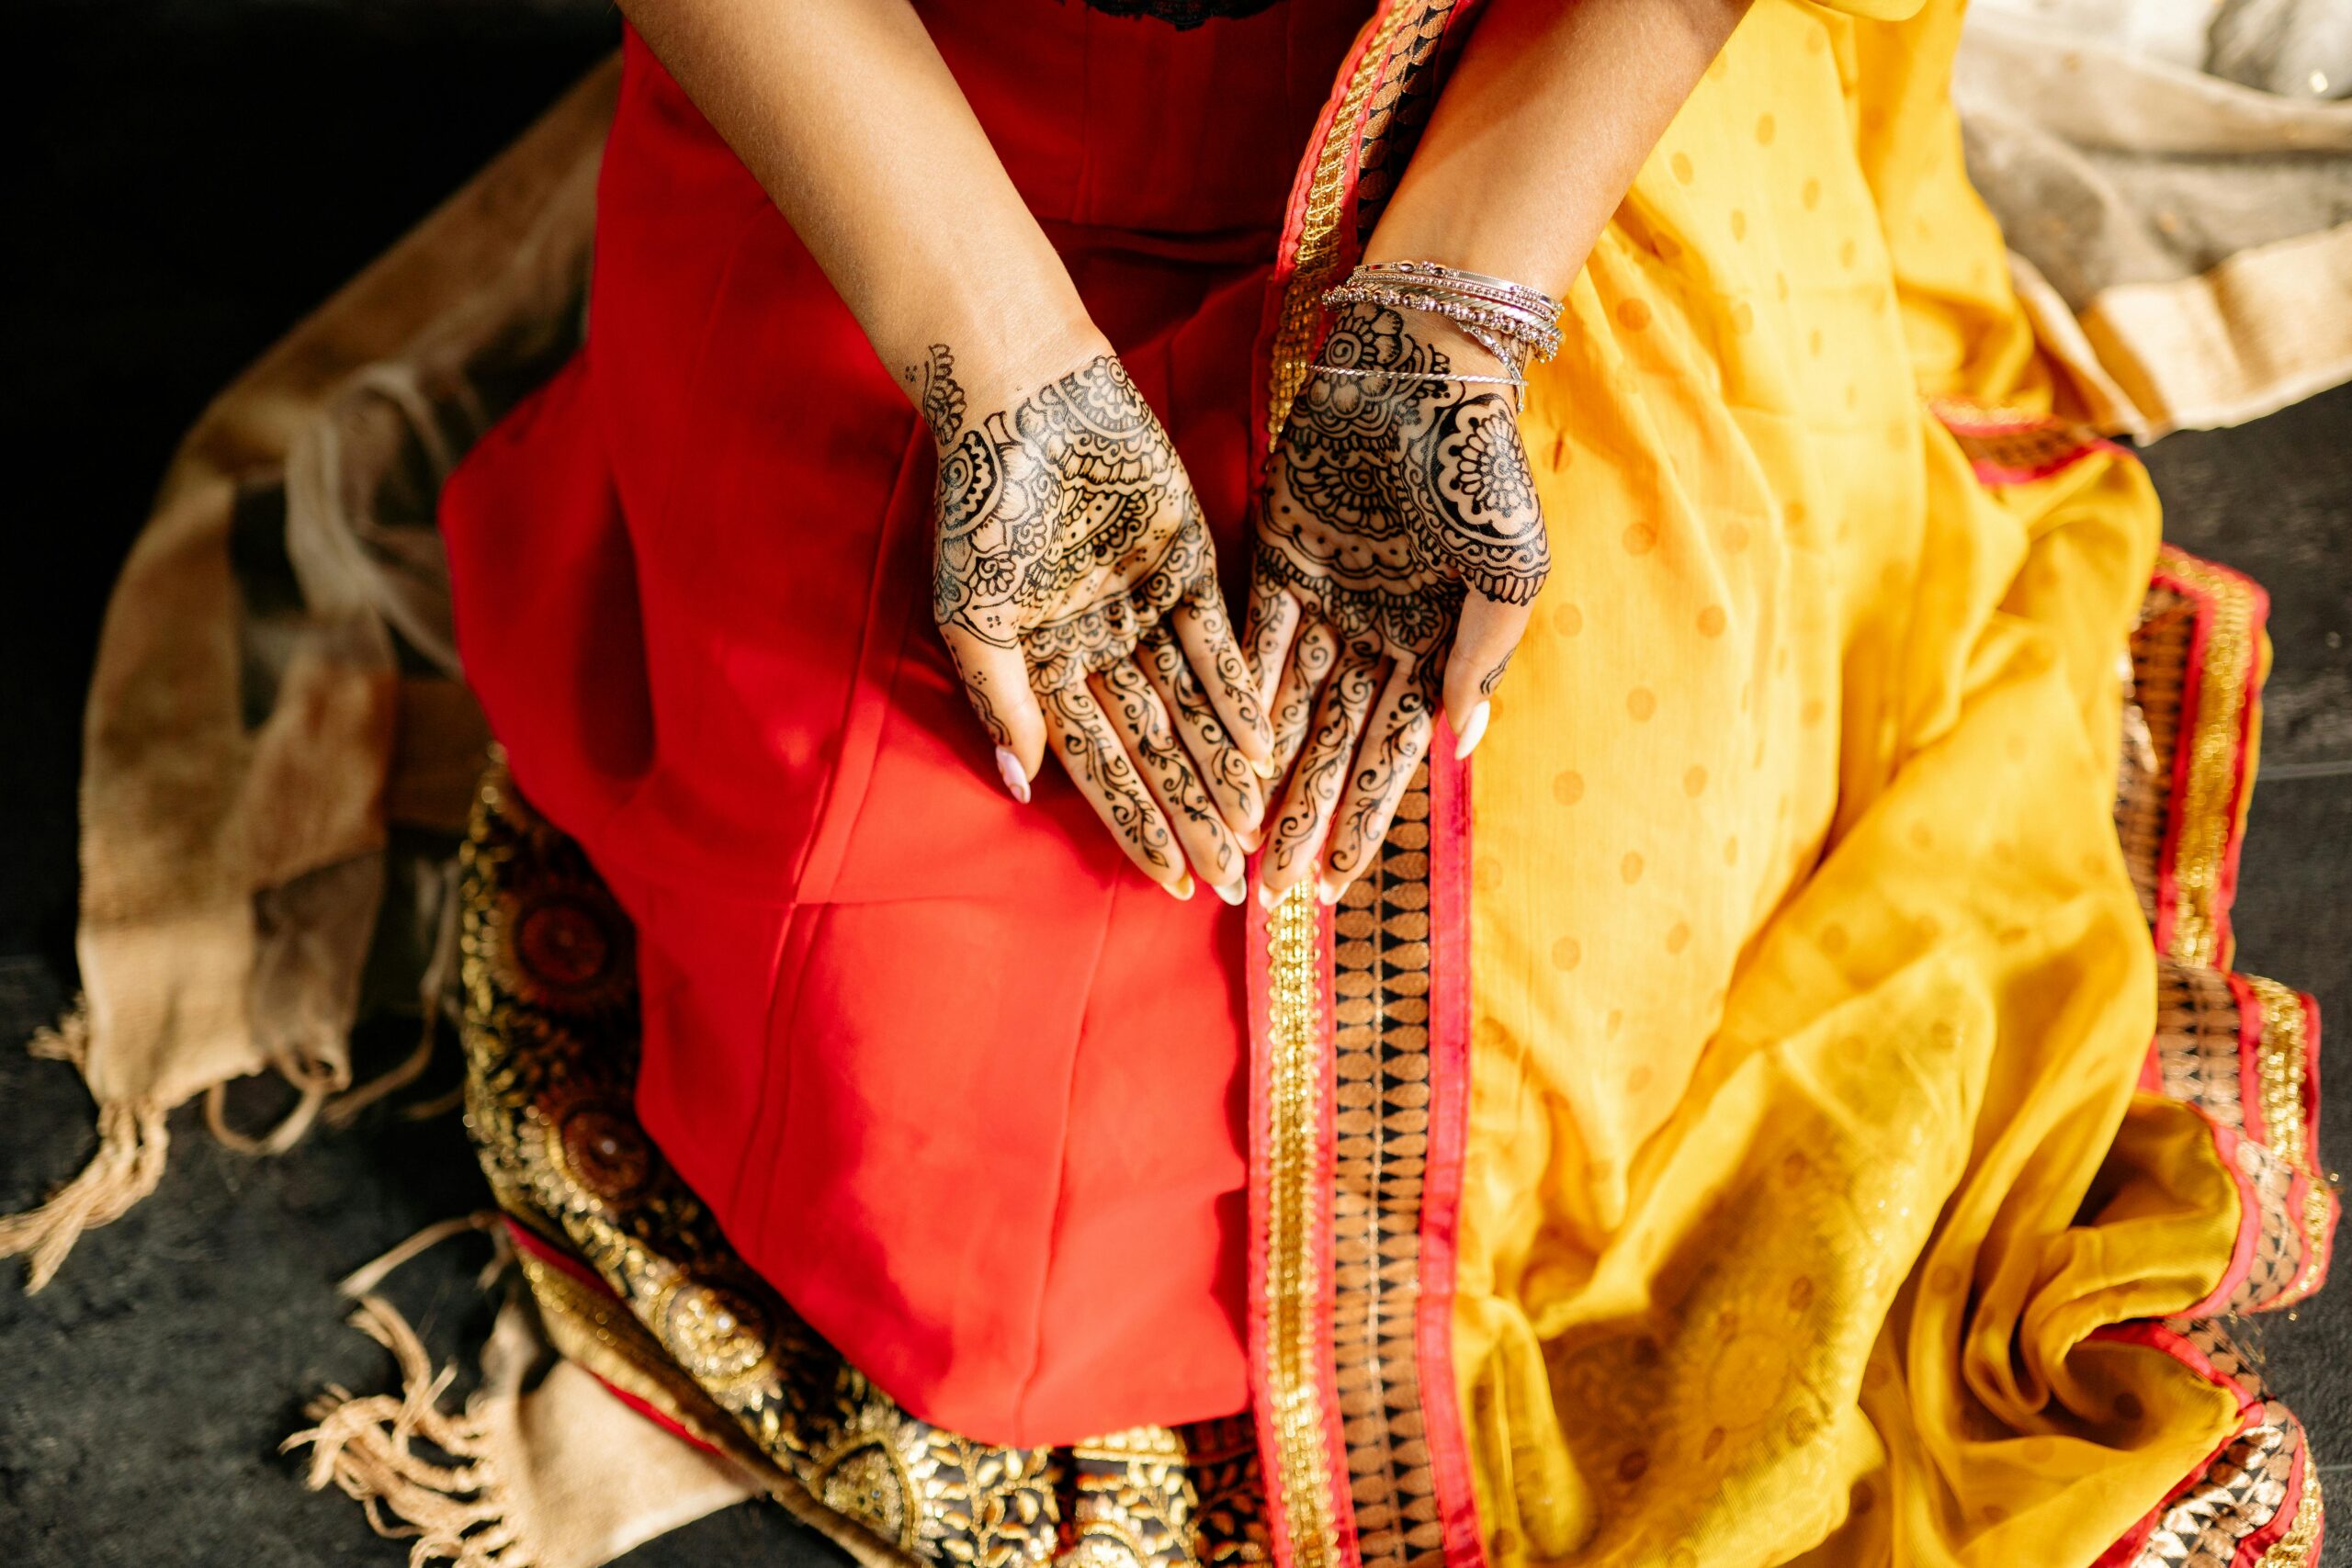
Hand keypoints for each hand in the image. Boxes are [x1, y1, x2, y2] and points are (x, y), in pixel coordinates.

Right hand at [913, 343, 1273, 903]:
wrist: (1022, 397)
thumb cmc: (980, 505)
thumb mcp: (971, 613)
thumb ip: (999, 698)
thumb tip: (1024, 784)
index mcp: (1046, 668)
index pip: (1101, 767)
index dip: (1138, 826)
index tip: (1173, 883)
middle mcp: (1103, 647)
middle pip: (1157, 750)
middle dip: (1193, 815)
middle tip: (1235, 880)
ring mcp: (1147, 607)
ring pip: (1194, 706)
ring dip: (1223, 766)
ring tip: (1257, 826)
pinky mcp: (1188, 561)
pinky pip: (1219, 641)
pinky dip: (1240, 692)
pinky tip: (1265, 746)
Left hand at [1246, 302, 1550, 903]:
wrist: (1429, 369)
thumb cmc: (1484, 468)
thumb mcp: (1508, 572)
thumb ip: (1481, 657)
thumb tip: (1456, 743)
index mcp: (1434, 643)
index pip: (1393, 752)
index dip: (1364, 818)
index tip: (1336, 884)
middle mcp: (1374, 633)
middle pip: (1331, 743)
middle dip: (1303, 816)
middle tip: (1270, 887)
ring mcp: (1324, 599)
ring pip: (1286, 705)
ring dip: (1264, 773)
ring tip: (1238, 838)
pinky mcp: (1276, 558)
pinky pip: (1252, 641)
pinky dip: (1237, 695)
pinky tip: (1216, 752)